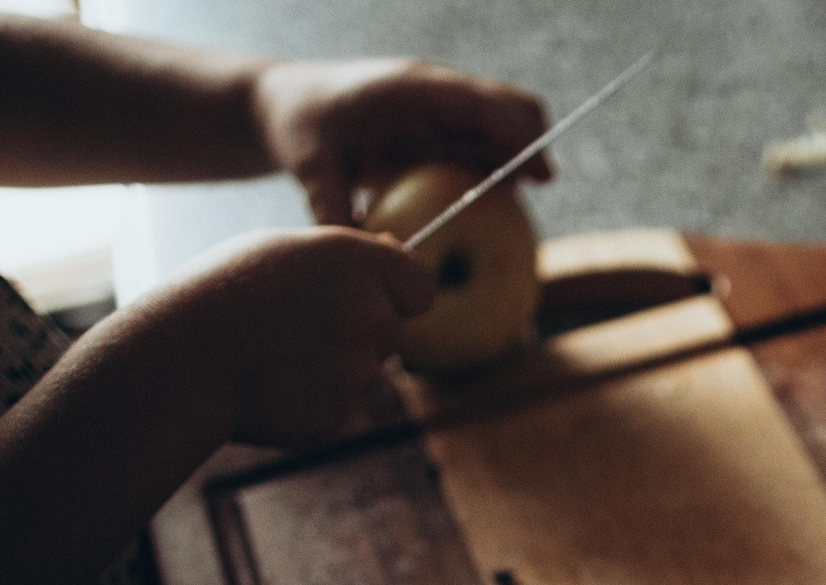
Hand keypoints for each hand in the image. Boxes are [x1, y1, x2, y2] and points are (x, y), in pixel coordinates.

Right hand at [121, 227, 433, 448]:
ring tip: (271, 355)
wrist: (178, 362)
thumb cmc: (220, 296)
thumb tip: (395, 250)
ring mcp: (357, 370)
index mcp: (355, 261)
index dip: (402, 295)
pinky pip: (338, 406)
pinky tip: (269, 387)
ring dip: (332, 367)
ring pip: (365, 372)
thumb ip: (346, 259)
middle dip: (358, 332)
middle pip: (391, 332)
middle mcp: (368, 314)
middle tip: (296, 328)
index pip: (422, 287)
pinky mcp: (340, 415)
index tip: (380, 299)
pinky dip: (312, 402)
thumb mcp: (283, 253)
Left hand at [254, 57, 549, 227]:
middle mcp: (434, 93)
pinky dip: (496, 177)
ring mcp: (440, 111)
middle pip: (508, 106)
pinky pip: (481, 151)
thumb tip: (369, 256)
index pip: (480, 103)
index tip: (542, 174)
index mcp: (410, 87)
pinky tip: (494, 216)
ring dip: (517, 164)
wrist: (283, 105)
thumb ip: (334, 211)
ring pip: (502, 129)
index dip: (517, 135)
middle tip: (541, 188)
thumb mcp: (310, 168)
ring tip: (516, 214)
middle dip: (533, 144)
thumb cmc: (296, 127)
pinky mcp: (438, 131)